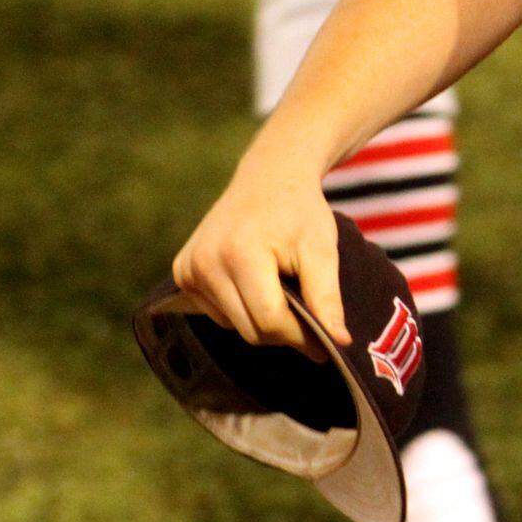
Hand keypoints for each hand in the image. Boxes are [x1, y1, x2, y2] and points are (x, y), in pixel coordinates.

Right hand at [173, 156, 349, 359]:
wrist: (268, 177)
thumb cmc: (300, 212)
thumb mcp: (321, 250)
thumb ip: (326, 298)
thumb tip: (339, 343)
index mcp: (240, 254)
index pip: (269, 320)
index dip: (301, 336)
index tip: (326, 345)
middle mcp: (205, 264)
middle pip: (250, 329)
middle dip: (284, 332)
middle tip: (312, 323)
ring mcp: (188, 269)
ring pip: (233, 325)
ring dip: (262, 321)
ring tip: (284, 291)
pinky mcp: (181, 273)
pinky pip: (217, 313)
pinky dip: (241, 310)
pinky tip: (257, 285)